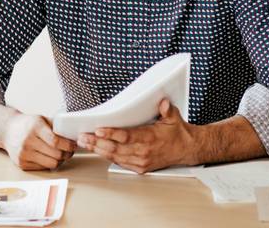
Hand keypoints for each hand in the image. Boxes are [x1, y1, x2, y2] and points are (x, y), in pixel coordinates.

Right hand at [2, 113, 75, 170]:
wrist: (8, 131)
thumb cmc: (28, 124)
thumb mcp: (41, 119)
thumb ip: (57, 125)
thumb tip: (75, 134)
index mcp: (34, 127)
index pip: (55, 141)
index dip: (68, 145)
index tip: (74, 145)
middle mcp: (27, 140)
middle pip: (55, 154)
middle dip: (67, 154)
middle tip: (69, 151)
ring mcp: (23, 153)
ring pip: (51, 164)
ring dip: (59, 160)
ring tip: (60, 154)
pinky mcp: (21, 163)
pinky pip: (43, 168)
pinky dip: (49, 163)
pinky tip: (48, 157)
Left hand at [76, 99, 196, 172]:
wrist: (187, 150)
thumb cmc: (177, 133)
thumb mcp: (174, 118)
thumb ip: (167, 109)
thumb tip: (163, 102)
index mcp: (150, 138)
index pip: (127, 136)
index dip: (111, 134)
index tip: (98, 130)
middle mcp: (144, 152)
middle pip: (115, 148)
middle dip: (96, 142)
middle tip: (82, 136)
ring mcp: (141, 162)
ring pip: (114, 156)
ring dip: (97, 149)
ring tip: (84, 142)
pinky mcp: (139, 168)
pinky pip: (119, 162)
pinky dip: (106, 155)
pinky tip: (96, 149)